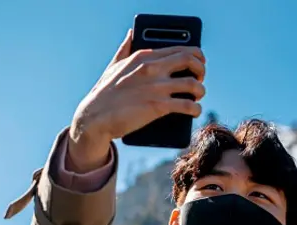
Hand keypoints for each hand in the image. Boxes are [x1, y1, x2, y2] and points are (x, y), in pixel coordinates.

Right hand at [68, 29, 205, 171]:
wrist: (94, 118)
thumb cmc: (103, 94)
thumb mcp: (113, 66)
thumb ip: (124, 49)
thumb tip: (131, 34)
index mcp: (143, 57)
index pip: (180, 48)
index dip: (195, 56)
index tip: (198, 63)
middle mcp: (151, 69)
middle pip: (191, 61)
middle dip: (201, 70)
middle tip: (200, 79)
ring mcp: (155, 88)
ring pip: (193, 84)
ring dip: (201, 91)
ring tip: (198, 97)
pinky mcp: (157, 107)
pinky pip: (187, 105)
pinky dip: (196, 109)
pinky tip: (195, 111)